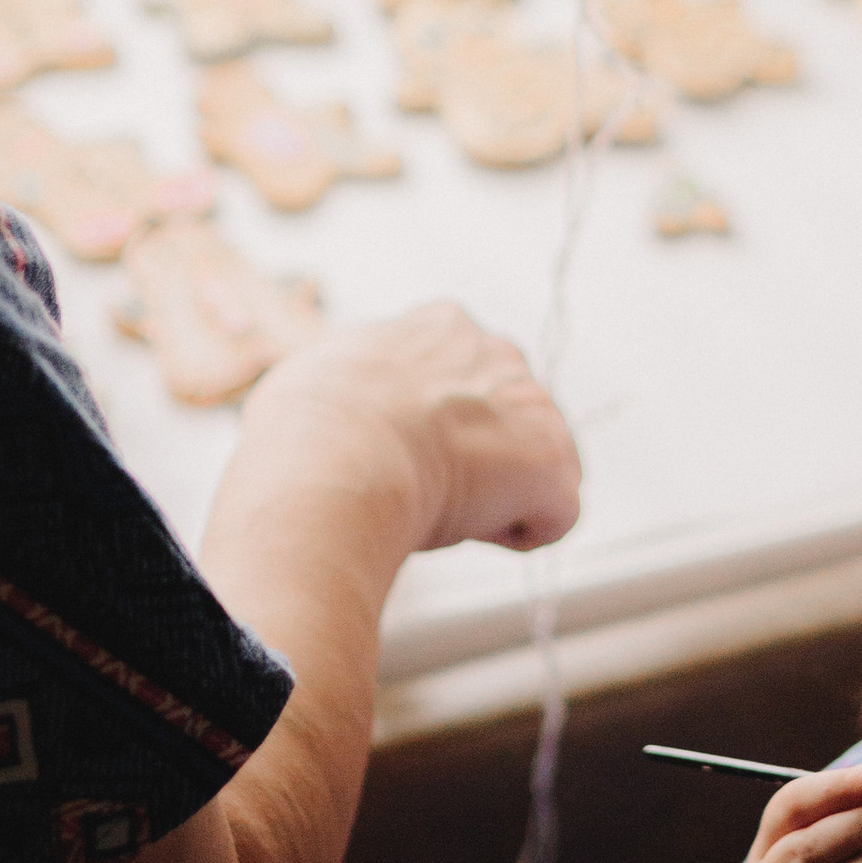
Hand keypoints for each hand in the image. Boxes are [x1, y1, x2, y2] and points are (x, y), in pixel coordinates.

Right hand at [228, 303, 580, 563]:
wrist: (336, 458)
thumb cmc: (307, 427)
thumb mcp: (317, 378)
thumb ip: (347, 384)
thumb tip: (331, 404)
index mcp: (441, 328)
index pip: (461, 376)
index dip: (435, 424)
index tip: (403, 450)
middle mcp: (498, 353)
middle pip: (505, 419)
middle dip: (478, 457)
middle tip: (424, 487)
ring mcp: (533, 405)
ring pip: (534, 467)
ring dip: (497, 496)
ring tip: (438, 508)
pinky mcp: (552, 463)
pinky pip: (554, 514)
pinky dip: (518, 534)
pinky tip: (469, 528)